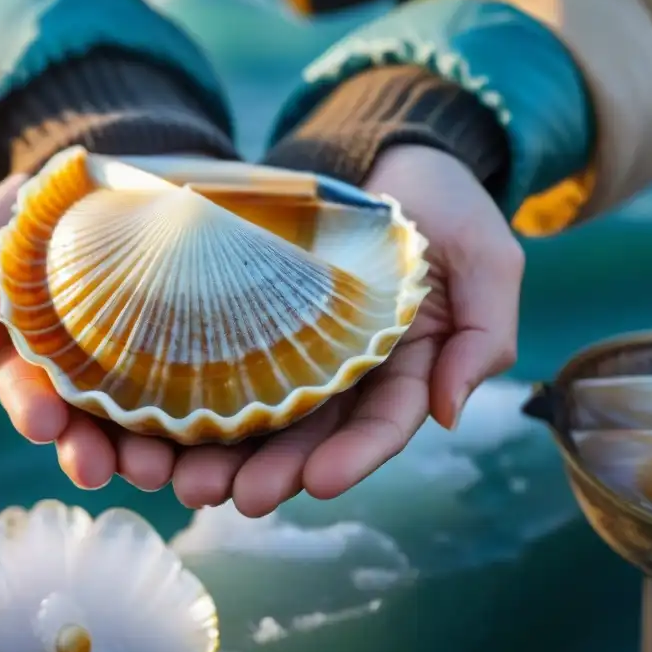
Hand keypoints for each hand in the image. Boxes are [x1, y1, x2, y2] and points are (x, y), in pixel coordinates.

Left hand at [162, 145, 523, 514]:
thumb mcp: (488, 260)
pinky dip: (197, 397)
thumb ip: (482, 336)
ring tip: (184, 482)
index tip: (321, 482)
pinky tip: (164, 428)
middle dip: (277, 471)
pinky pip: (225, 362)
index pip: (382, 423)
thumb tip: (450, 414)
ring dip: (226, 454)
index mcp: (408, 368)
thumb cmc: (449, 204)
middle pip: (312, 434)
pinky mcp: (258, 320)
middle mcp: (349, 372)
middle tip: (239, 497)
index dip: (356, 456)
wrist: (389, 154)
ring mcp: (300, 348)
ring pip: (262, 412)